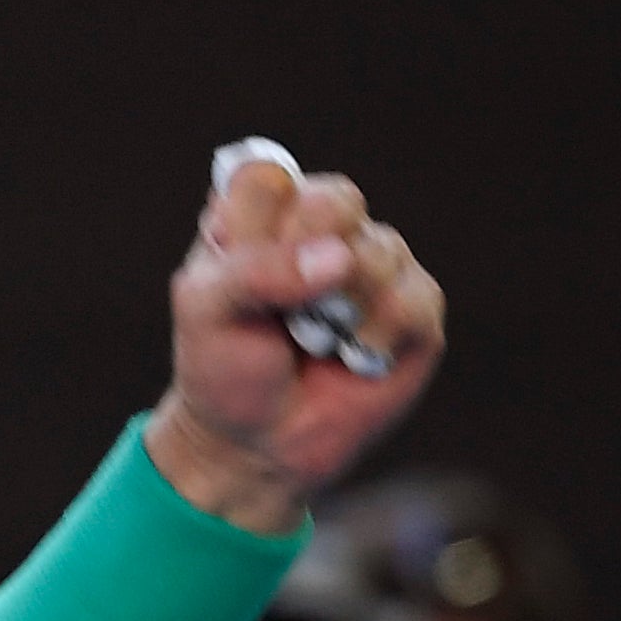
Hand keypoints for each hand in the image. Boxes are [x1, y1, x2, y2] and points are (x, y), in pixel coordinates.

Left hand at [150, 145, 444, 529]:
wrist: (254, 444)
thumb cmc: (223, 371)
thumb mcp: (205, 313)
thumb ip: (253, 269)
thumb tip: (339, 258)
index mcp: (262, 218)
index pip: (268, 177)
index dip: (255, 227)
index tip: (236, 271)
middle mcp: (322, 230)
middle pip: (337, 199)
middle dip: (303, 259)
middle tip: (280, 312)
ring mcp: (373, 264)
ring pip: (379, 250)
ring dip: (338, 309)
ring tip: (312, 343)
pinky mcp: (414, 307)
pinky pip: (413, 299)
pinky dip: (376, 338)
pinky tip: (352, 360)